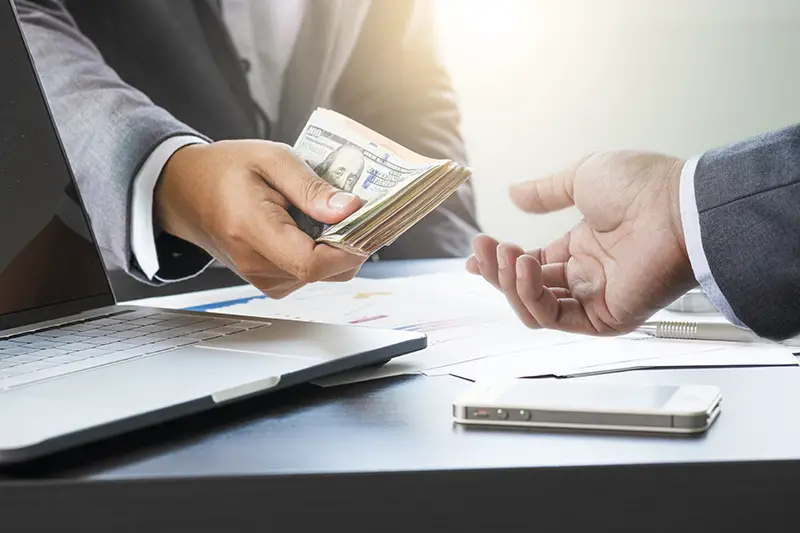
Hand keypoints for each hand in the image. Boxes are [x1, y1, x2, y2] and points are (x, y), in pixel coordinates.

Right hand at [155, 140, 364, 297]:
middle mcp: (256, 264)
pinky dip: (322, 253)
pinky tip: (313, 227)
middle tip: (356, 210)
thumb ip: (311, 187)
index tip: (366, 222)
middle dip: (350, 243)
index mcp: (252, 230)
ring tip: (327, 213)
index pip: (312, 263)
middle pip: (324, 272)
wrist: (186, 191)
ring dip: (336, 247)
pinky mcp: (269, 281)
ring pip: (322, 275)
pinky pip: (310, 274)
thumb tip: (349, 209)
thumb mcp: (272, 159)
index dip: (348, 248)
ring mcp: (261, 277)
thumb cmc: (225, 170)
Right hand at [466, 151, 697, 334]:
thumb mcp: (582, 177)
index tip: (475, 253)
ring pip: (534, 308)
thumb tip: (513, 192)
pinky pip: (554, 318)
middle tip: (483, 248)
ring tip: (507, 254)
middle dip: (497, 270)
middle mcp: (586, 276)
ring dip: (509, 282)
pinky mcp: (603, 318)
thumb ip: (544, 191)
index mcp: (581, 248)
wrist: (678, 206)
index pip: (531, 265)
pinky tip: (525, 268)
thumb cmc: (642, 187)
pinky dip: (531, 296)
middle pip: (526, 288)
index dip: (500, 262)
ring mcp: (594, 299)